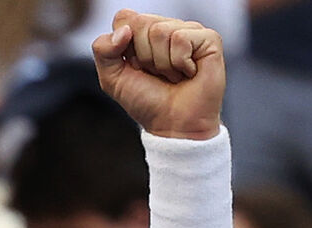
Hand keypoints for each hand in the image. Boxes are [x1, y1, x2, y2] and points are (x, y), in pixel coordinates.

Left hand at [92, 10, 224, 139]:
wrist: (172, 125)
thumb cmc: (147, 102)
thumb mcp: (112, 78)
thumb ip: (103, 49)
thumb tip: (125, 30)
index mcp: (143, 33)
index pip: (124, 17)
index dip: (123, 46)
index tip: (135, 67)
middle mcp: (166, 27)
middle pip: (140, 23)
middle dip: (143, 56)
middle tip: (156, 74)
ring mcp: (188, 31)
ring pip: (160, 31)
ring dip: (162, 63)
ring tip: (173, 76)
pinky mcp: (209, 39)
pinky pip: (181, 38)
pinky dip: (180, 63)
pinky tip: (188, 73)